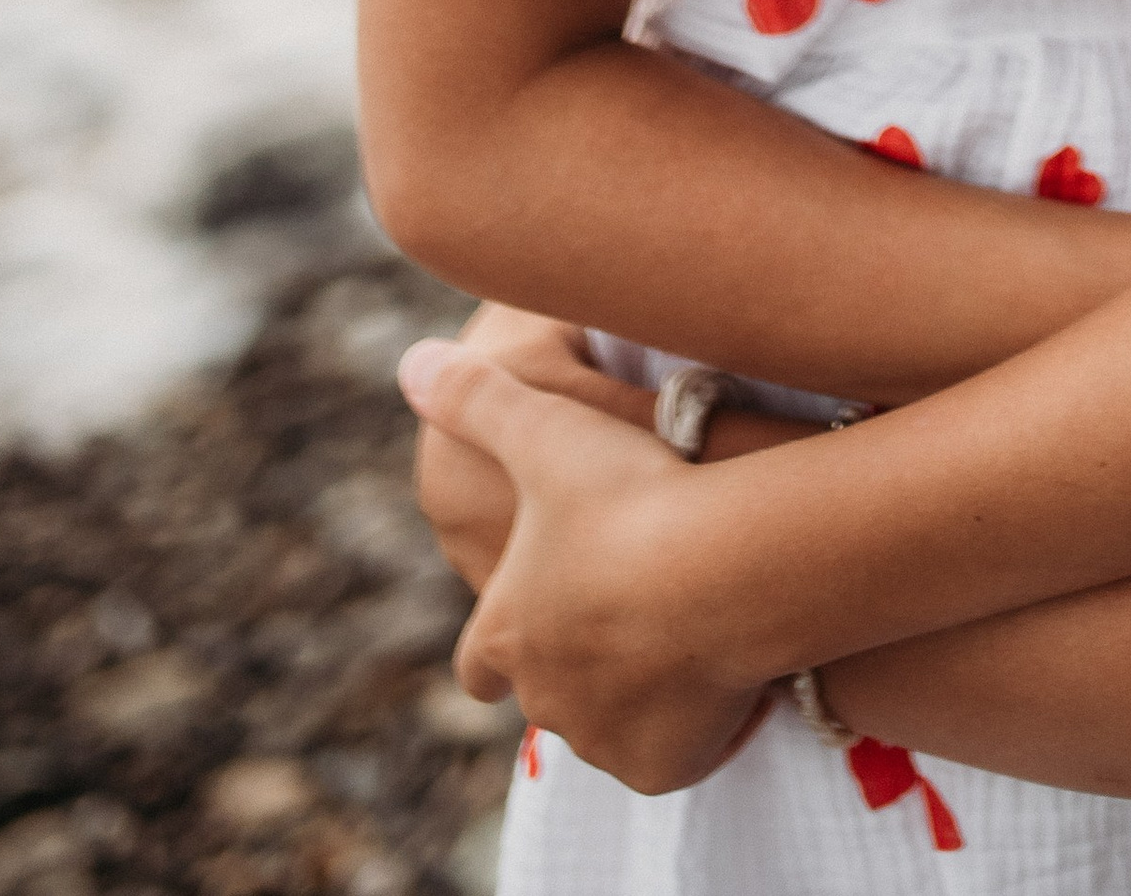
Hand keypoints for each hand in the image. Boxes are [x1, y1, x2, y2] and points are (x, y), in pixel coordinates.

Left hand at [400, 338, 775, 790]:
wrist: (717, 570)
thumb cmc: (628, 494)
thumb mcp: (544, 424)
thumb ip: (475, 396)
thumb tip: (410, 363)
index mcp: (506, 629)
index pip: (481, 661)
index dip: (503, 642)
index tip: (533, 622)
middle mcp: (543, 696)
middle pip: (551, 692)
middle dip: (582, 660)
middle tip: (630, 609)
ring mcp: (603, 738)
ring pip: (611, 724)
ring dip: (636, 689)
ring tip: (684, 628)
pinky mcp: (663, 767)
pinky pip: (671, 752)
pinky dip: (690, 723)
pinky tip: (720, 667)